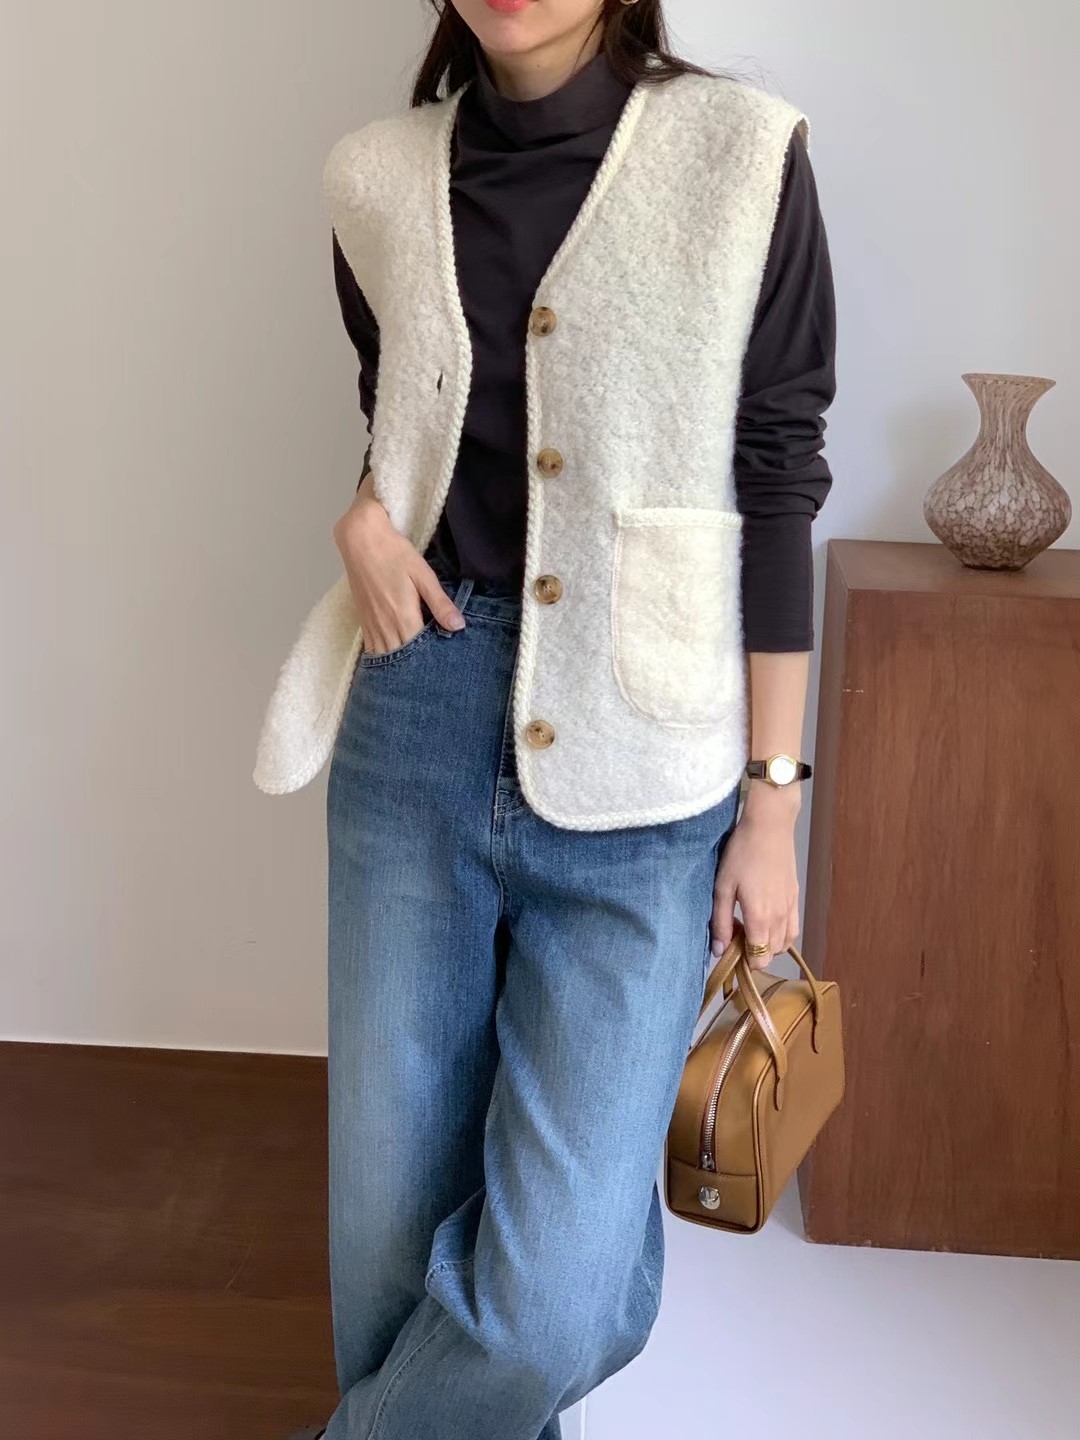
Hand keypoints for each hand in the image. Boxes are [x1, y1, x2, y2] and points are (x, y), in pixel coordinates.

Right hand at [332, 474, 464, 653]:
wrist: (361, 540)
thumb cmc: (395, 553)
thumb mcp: (423, 575)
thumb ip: (439, 603)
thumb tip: (458, 626)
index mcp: (404, 616)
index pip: (420, 651)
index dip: (432, 660)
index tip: (445, 665)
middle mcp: (386, 626)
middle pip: (402, 659)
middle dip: (416, 667)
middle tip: (433, 671)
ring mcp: (372, 625)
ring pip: (386, 657)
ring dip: (399, 665)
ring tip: (415, 671)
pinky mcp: (363, 620)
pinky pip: (373, 648)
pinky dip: (384, 657)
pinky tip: (394, 660)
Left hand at [711, 785, 800, 967]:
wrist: (770, 827)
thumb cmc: (741, 854)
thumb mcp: (722, 887)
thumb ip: (720, 921)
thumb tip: (719, 952)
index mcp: (760, 918)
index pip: (758, 959)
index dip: (743, 961)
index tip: (728, 945)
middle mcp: (780, 918)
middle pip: (771, 954)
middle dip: (753, 952)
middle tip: (735, 931)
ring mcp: (791, 908)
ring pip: (784, 944)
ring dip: (767, 944)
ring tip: (749, 926)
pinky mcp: (795, 897)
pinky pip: (793, 929)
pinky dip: (781, 934)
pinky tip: (766, 919)